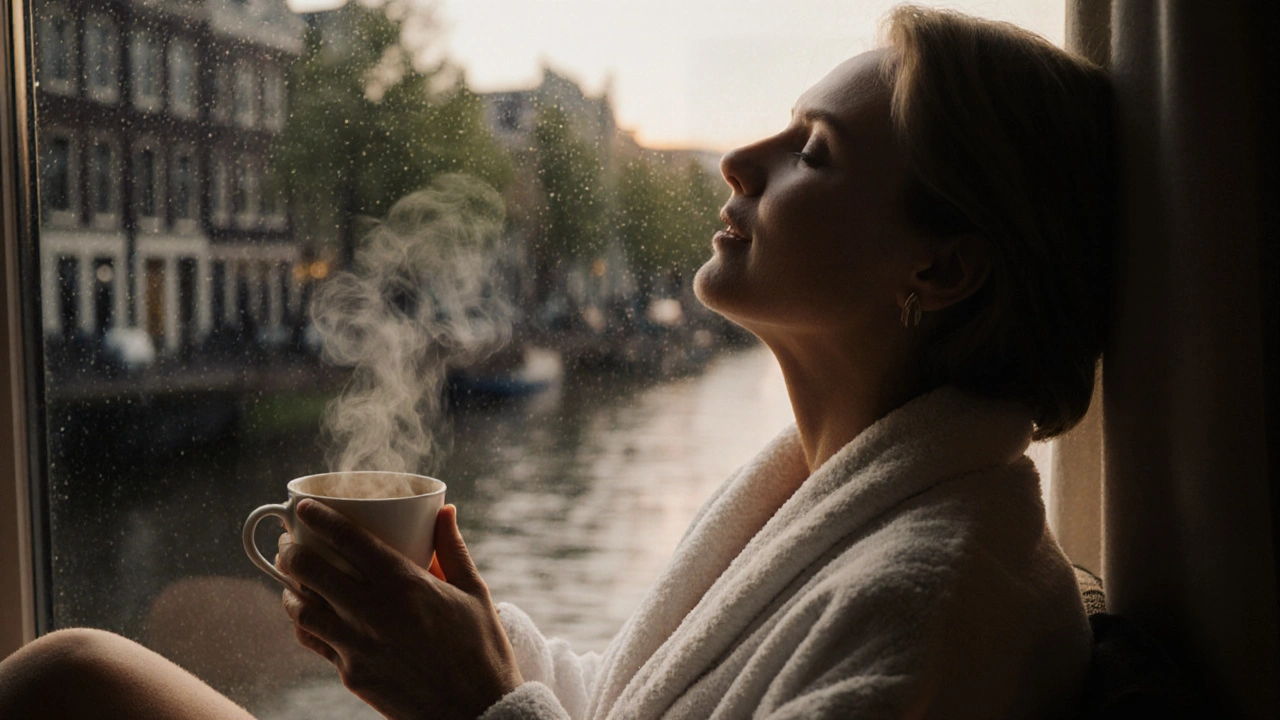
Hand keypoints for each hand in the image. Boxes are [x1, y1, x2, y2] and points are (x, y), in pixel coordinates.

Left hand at [277, 501, 523, 719]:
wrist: (477, 712)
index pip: (347, 540)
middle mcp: (373, 611)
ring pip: (302, 609)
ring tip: (291, 576)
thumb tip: (445, 510)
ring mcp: (357, 646)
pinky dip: (304, 623)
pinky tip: (306, 614)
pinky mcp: (351, 674)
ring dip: (290, 588)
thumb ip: (452, 548)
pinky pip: (315, 642)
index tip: (303, 506)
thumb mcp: (475, 592)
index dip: (319, 518)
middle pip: (310, 570)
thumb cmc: (482, 649)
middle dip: (292, 551)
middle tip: (290, 542)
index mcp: (404, 583)